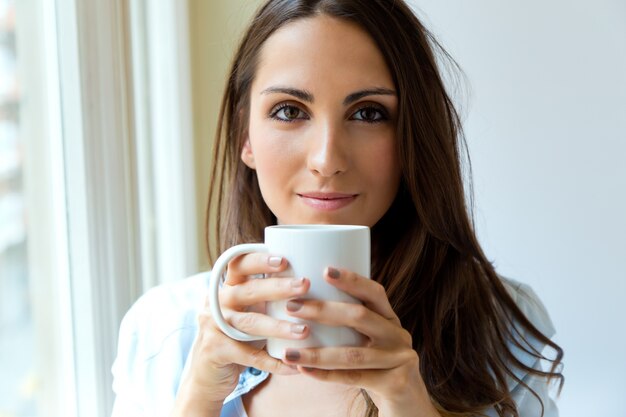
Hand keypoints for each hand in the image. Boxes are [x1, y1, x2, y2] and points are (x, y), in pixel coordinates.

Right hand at [172, 253, 310, 415]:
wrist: (207, 375)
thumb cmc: (237, 337)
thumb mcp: (248, 312)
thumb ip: (268, 297)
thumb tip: (309, 282)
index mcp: (228, 287)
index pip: (239, 265)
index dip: (259, 261)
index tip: (284, 259)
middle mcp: (217, 303)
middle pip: (248, 291)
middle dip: (278, 287)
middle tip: (305, 284)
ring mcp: (213, 327)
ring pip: (250, 323)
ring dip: (279, 327)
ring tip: (304, 330)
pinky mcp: (216, 351)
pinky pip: (249, 357)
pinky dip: (273, 363)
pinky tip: (294, 367)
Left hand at [281, 267, 440, 416]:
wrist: (407, 403)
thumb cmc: (376, 367)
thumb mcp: (369, 341)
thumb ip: (349, 325)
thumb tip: (302, 303)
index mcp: (390, 318)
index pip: (374, 292)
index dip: (351, 280)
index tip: (324, 270)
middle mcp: (398, 335)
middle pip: (360, 317)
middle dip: (323, 310)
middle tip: (291, 306)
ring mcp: (400, 359)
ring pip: (353, 354)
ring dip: (317, 353)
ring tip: (288, 352)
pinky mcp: (396, 383)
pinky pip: (355, 378)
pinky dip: (327, 375)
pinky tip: (304, 370)